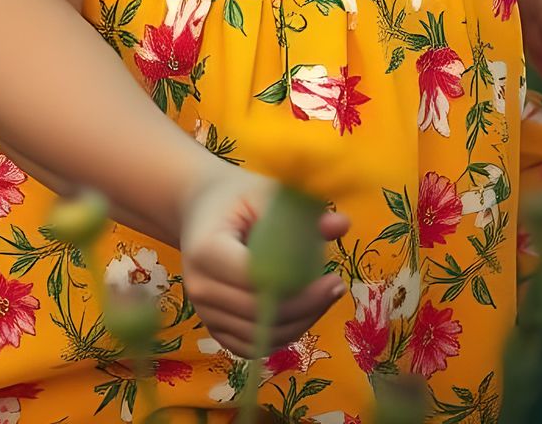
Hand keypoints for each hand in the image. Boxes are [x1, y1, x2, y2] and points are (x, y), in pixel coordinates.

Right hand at [177, 167, 349, 358]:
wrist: (201, 210)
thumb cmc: (236, 199)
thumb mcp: (267, 195)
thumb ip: (302, 213)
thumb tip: (341, 225)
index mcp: (207, 250)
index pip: (256, 282)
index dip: (299, 289)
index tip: (333, 278)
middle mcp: (199, 287)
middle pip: (259, 314)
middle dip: (305, 308)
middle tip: (336, 288)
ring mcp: (204, 312)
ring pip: (259, 337)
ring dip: (298, 324)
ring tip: (323, 299)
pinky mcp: (213, 328)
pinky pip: (251, 346)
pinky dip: (281, 335)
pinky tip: (302, 313)